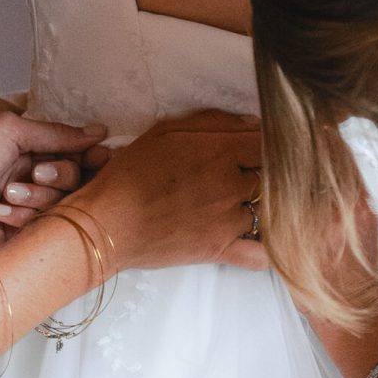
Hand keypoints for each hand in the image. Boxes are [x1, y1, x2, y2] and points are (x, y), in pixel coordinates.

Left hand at [0, 111, 108, 258]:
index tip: (97, 157)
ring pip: (63, 204)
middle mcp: (34, 177)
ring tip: (4, 194)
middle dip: (60, 175)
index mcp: (31, 150)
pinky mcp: (23, 234)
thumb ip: (56, 132)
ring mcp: (29, 207)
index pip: (77, 152)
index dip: (91, 156)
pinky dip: (23, 216)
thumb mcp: (10, 131)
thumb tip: (98, 132)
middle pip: (77, 178)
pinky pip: (44, 226)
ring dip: (36, 196)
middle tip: (35, 173)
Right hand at [70, 110, 266, 272]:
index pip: (267, 143)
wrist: (109, 222)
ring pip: (265, 210)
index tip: (250, 149)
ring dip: (255, 206)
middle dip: (257, 173)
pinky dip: (265, 250)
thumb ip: (213, 121)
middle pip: (269, 175)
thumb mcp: (166, 130)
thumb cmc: (131, 172)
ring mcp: (230, 220)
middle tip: (236, 176)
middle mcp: (233, 184)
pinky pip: (260, 255)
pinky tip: (258, 239)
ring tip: (232, 205)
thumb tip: (251, 122)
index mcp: (222, 151)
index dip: (262, 144)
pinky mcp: (220, 249)